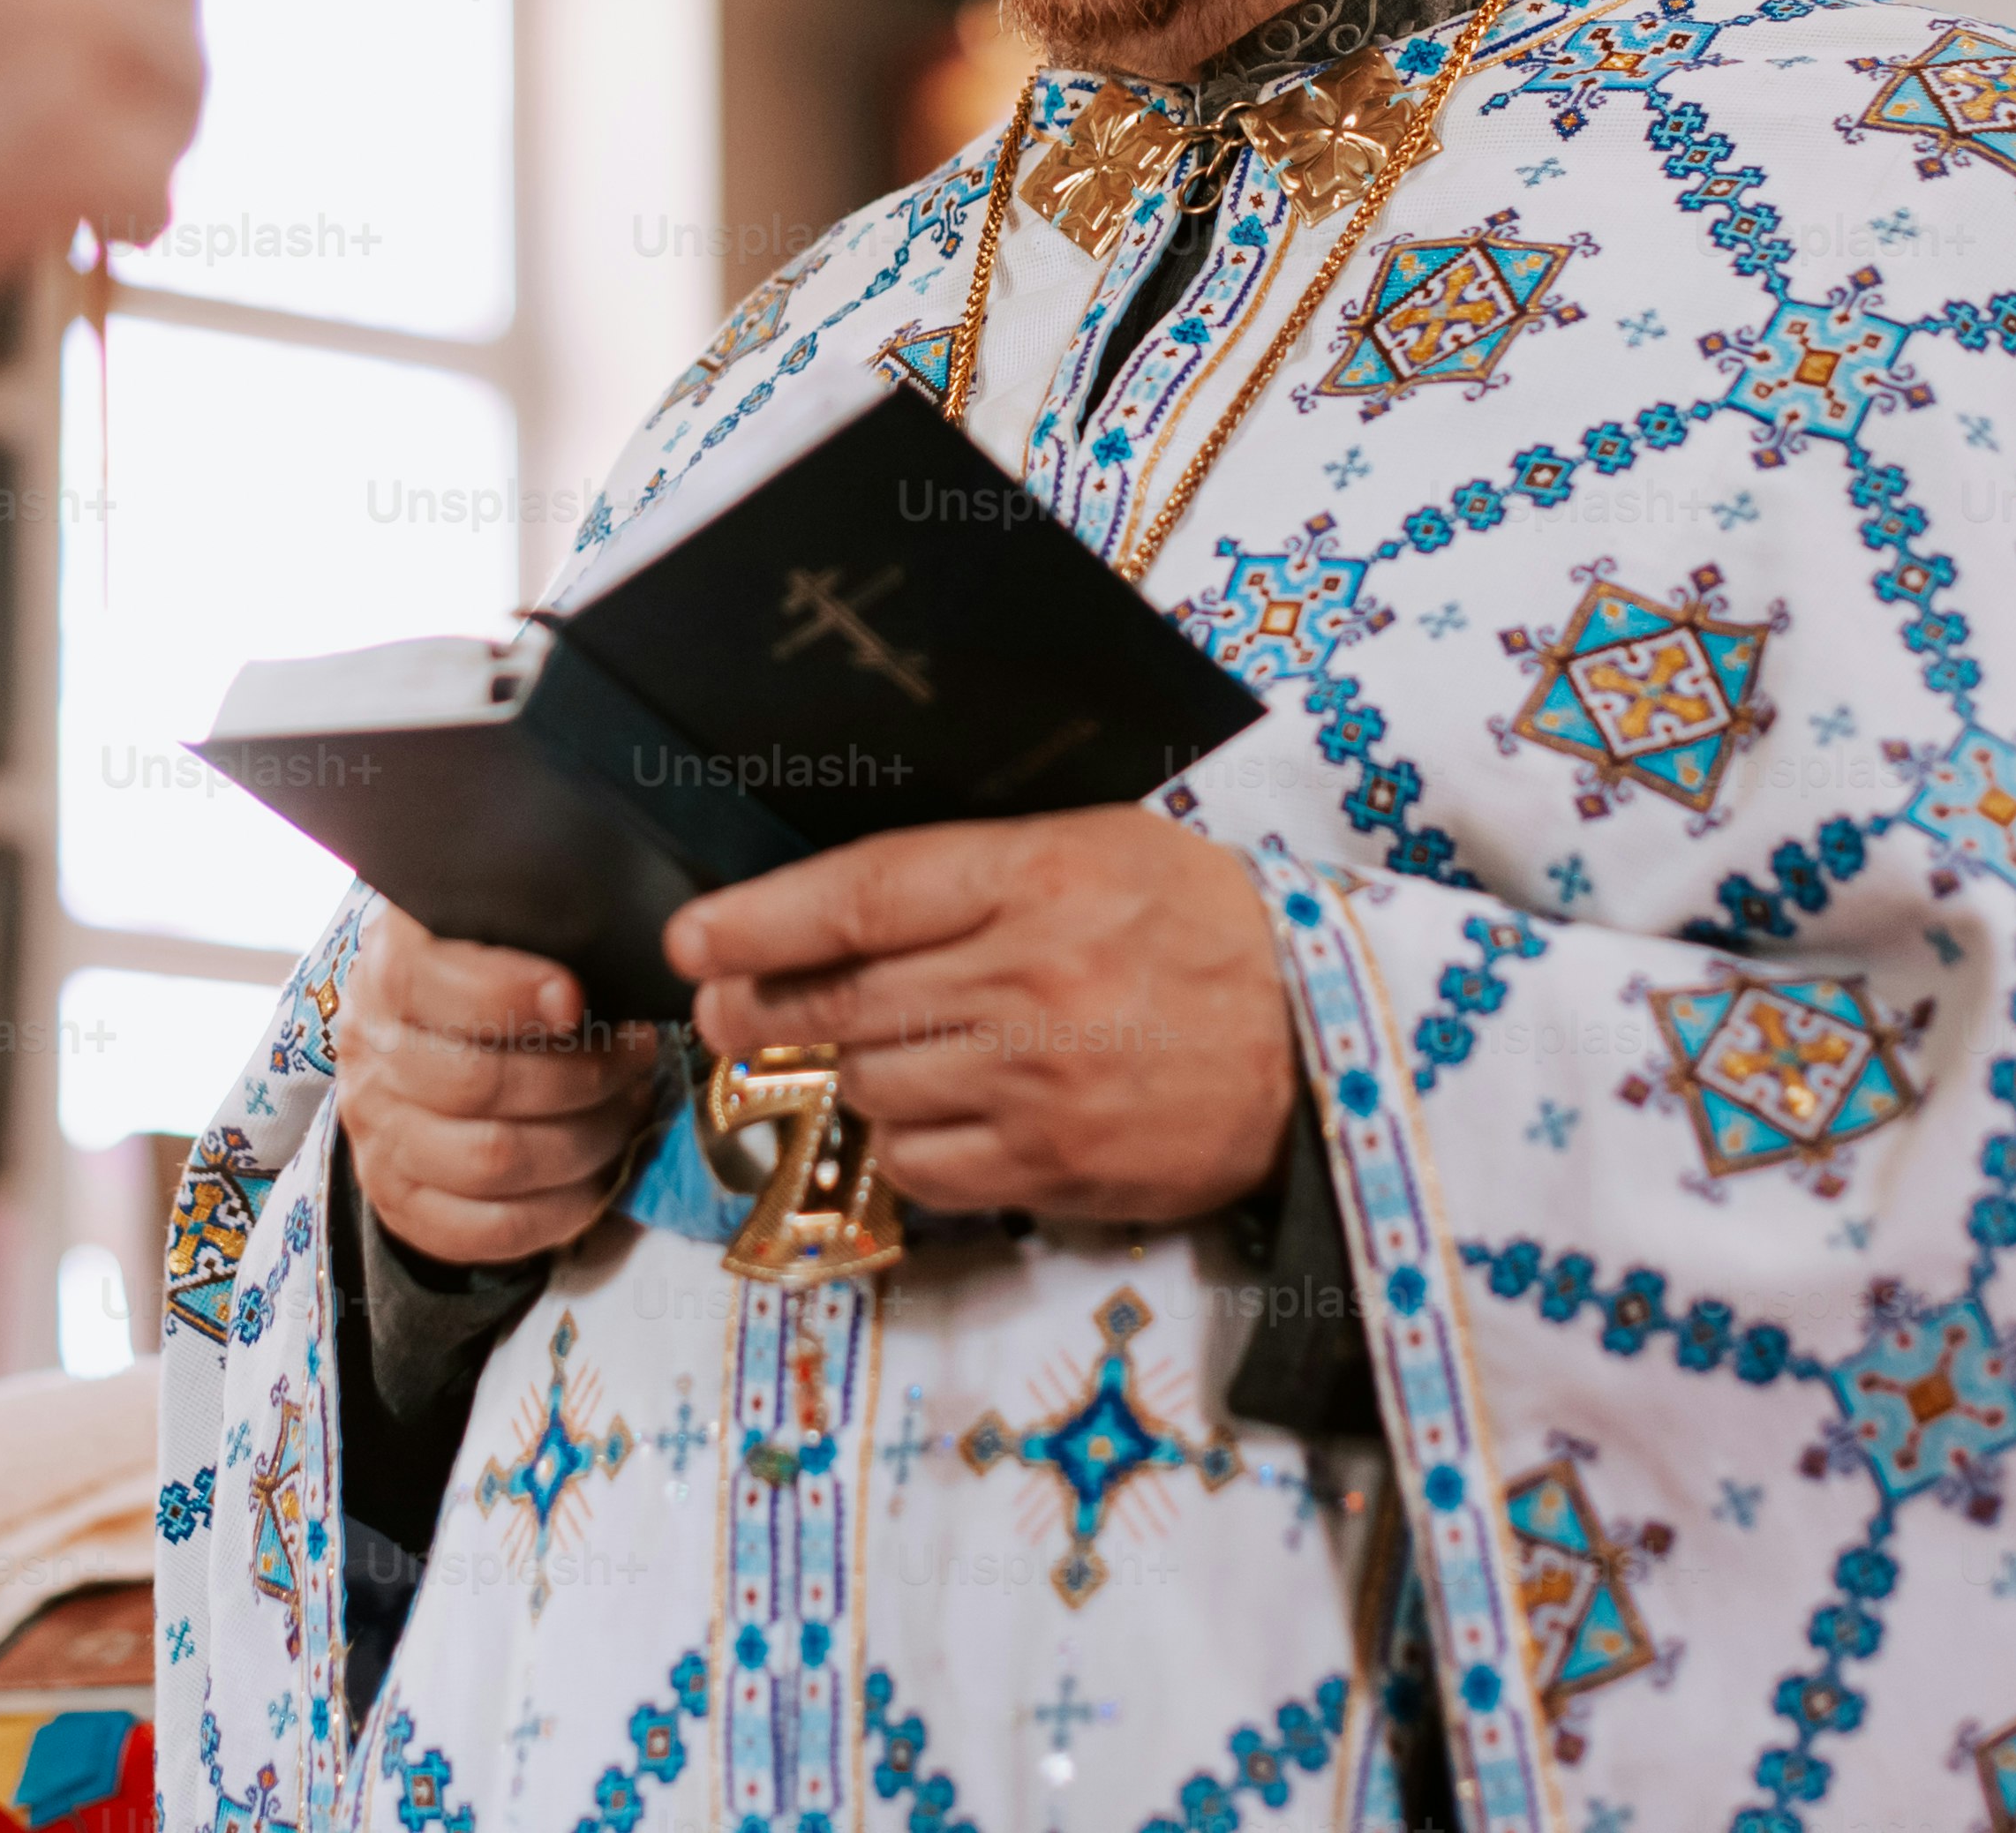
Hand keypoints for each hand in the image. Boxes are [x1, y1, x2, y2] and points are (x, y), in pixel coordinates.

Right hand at [338, 901, 659, 1266]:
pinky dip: (558, 1211)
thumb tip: (617, 956)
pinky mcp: (399, 1201)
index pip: (424, 982)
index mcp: (388, 968)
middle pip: (476, 1083)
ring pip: (491, 1161)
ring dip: (585, 1142)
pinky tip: (597, 1176)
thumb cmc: (484, 970)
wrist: (420, 1039)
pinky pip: (483, 1231)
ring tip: (627, 1111)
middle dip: (580, 1077)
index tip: (576, 999)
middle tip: (637, 1058)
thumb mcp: (494, 927)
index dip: (506, 995)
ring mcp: (378, 1135)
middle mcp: (370, 1054)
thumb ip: (534, 929)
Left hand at [666, 810, 1291, 1222]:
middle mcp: (1028, 980)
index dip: (758, 919)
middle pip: (844, 1000)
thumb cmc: (1203, 927)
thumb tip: (841, 905)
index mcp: (1038, 878)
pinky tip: (927, 1115)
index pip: (859, 897)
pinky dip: (903, 1144)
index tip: (694, 937)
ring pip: (872, 1085)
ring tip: (870, 1050)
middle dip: (762, 1005)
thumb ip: (977, 869)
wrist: (1321, 1041)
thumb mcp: (1100, 847)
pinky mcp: (1055, 1169)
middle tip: (727, 1008)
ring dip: (850, 1071)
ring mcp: (1038, 1084)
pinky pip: (921, 1167)